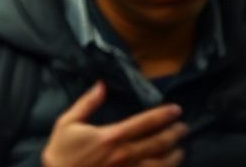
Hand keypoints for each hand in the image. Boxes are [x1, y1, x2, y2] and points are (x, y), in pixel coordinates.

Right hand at [42, 82, 184, 166]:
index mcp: (111, 136)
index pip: (145, 123)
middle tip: (183, 128)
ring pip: (161, 164)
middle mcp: (124, 154)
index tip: (177, 109)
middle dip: (175, 134)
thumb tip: (101, 85)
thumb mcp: (67, 122)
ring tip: (180, 150)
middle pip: (159, 143)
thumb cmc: (61, 151)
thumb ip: (87, 103)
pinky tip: (166, 166)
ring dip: (174, 156)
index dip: (163, 115)